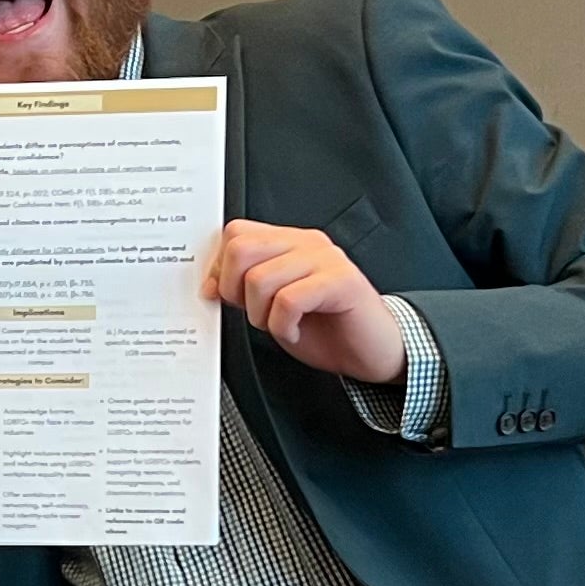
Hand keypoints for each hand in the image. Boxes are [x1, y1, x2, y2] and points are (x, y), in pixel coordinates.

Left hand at [212, 221, 402, 385]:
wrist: (374, 352)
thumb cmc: (328, 330)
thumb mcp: (274, 307)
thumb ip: (247, 289)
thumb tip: (211, 284)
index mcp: (290, 243)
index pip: (237, 233)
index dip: (219, 267)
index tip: (222, 295)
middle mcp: (307, 243)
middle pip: (241, 249)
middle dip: (234, 291)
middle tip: (256, 314)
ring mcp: (326, 259)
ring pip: (260, 279)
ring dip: (261, 315)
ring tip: (281, 325)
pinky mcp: (341, 281)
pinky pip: (288, 300)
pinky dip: (282, 326)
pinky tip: (295, 331)